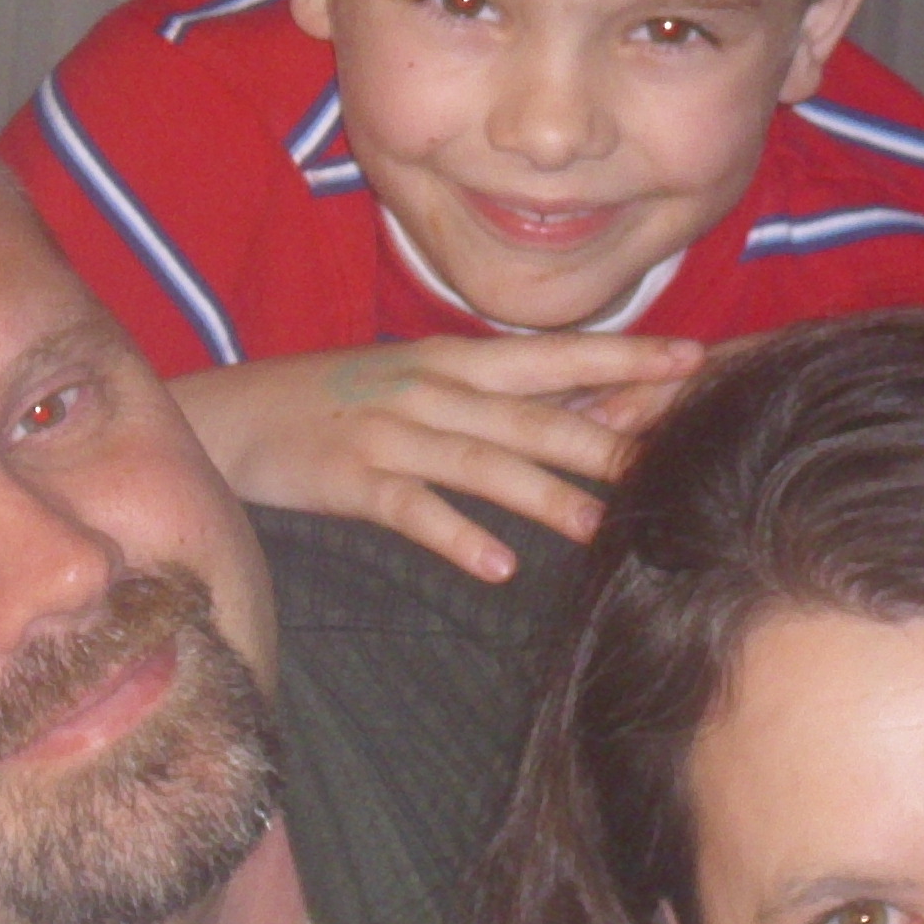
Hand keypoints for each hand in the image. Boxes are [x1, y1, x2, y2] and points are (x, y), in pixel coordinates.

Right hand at [170, 333, 705, 580]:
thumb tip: (588, 400)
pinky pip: (412, 511)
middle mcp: (431, 389)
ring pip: (482, 463)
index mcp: (455, 360)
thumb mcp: (417, 381)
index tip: (693, 359)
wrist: (229, 416)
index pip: (556, 355)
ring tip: (599, 528)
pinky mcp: (351, 480)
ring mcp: (390, 433)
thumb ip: (494, 395)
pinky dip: (457, 537)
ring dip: (544, 496)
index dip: (625, 355)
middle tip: (669, 460)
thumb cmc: (335, 401)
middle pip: (532, 413)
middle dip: (604, 436)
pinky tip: (499, 568)